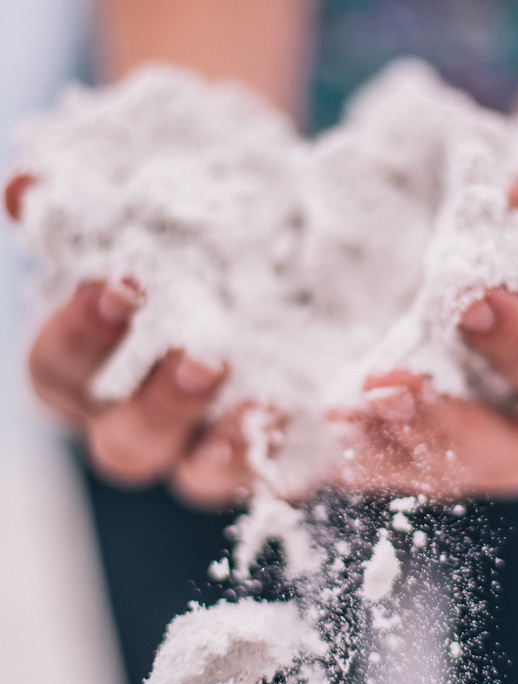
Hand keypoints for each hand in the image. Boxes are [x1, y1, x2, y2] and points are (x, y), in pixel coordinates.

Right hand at [6, 175, 263, 506]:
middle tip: (200, 355)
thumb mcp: (153, 180)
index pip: (58, 373)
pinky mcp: (278, 447)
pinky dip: (285, 448)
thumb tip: (24, 192)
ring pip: (198, 478)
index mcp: (94, 365)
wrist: (286, 201)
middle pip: (125, 447)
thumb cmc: (199, 199)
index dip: (78, 340)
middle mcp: (145, 415)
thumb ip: (91, 197)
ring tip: (256, 394)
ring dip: (223, 448)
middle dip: (158, 405)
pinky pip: (275, 473)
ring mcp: (212, 441)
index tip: (117, 285)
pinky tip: (299, 408)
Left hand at [331, 160, 517, 500]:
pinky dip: (364, 455)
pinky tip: (329, 427)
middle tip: (384, 388)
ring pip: (448, 477)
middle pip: (510, 456)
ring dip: (389, 450)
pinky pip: (403, 475)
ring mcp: (499, 461)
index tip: (468, 302)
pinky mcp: (447, 464)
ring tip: (339, 414)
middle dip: (444, 425)